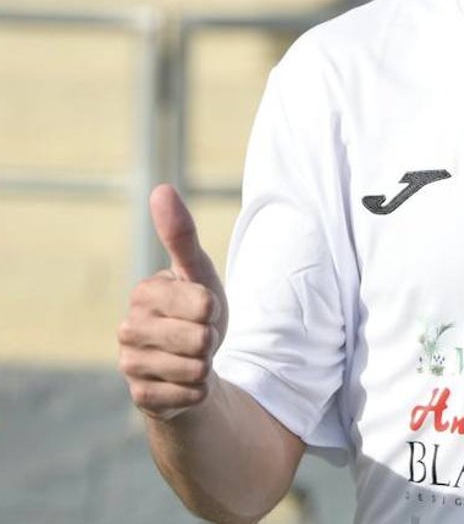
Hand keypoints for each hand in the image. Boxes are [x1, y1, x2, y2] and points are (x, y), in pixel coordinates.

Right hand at [117, 184, 228, 420]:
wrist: (191, 363)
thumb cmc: (197, 311)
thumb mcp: (199, 272)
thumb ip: (180, 234)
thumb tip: (160, 188)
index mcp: (144, 292)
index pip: (203, 303)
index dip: (215, 309)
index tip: (204, 309)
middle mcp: (128, 328)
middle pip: (200, 338)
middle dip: (212, 339)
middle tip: (200, 336)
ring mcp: (129, 364)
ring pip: (195, 368)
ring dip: (206, 364)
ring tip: (193, 358)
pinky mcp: (140, 397)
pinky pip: (190, 394)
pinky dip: (199, 390)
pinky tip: (185, 383)